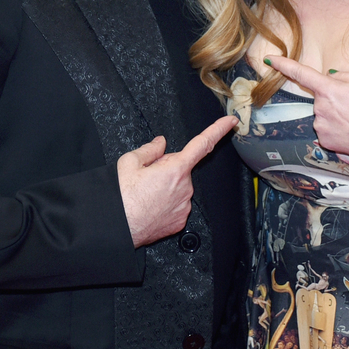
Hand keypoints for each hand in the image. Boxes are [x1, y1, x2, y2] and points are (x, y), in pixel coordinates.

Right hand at [118, 115, 237, 247]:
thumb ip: (150, 149)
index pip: (202, 143)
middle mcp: (185, 187)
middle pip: (181, 169)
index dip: (218, 130)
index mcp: (175, 169)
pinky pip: (177, 205)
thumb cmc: (121, 197)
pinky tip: (151, 206)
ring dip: (166, 187)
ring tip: (146, 194)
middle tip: (147, 177)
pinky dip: (166, 203)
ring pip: (179, 188)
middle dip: (168, 169)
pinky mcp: (180, 221)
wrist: (116, 227)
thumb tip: (160, 144)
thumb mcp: (129, 162)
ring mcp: (184, 206)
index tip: (231, 122)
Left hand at [262, 56, 348, 166]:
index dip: (283, 64)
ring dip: (336, 114)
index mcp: (328, 89)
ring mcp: (320, 126)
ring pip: (323, 114)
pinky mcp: (324, 141)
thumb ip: (344, 76)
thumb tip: (330, 77)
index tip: (269, 60)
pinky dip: (337, 128)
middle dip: (334, 97)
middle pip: (321, 97)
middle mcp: (319, 108)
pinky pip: (327, 128)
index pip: (301, 73)